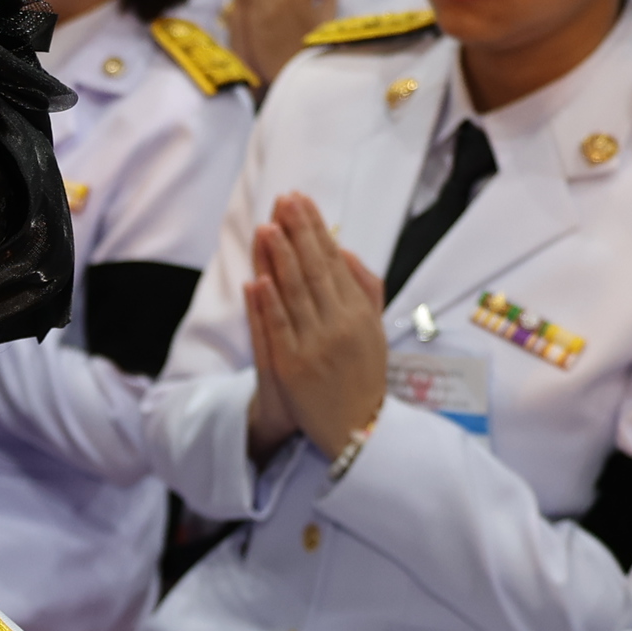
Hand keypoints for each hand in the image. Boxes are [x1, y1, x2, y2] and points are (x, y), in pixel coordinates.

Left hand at [248, 192, 389, 462]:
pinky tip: (259, 280)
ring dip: (280, 259)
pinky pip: (278, 329)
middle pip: (315, 270)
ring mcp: (316, 346)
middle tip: (284, 201)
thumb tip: (344, 251)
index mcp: (359, 314)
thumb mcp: (373, 329)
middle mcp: (340, 326)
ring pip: (295, 294)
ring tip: (267, 227)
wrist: (356, 429)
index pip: (334, 262)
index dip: (316, 230)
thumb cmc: (362, 375)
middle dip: (298, 233)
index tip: (301, 202)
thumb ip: (363, 288)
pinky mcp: (293, 367)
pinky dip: (268, 305)